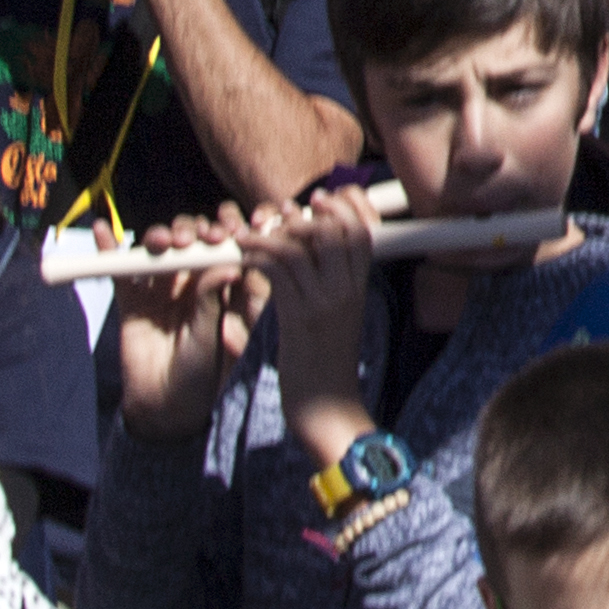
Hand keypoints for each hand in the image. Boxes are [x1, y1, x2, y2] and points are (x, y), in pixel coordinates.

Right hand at [112, 227, 267, 440]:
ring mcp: (159, 287)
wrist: (166, 401)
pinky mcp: (131, 299)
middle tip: (188, 241)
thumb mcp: (209, 332)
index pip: (219, 245)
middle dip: (188, 233)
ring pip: (156, 250)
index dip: (219, 233)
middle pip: (186, 241)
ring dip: (157, 237)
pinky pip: (119, 269)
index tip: (221, 234)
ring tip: (161, 242)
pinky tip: (102, 232)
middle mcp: (189, 278)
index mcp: (218, 282)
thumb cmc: (200, 367)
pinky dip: (108, 250)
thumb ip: (210, 299)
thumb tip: (227, 266)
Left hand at [252, 187, 389, 464]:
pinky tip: (243, 255)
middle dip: (308, 212)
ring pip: (304, 244)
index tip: (321, 200)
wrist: (328, 408)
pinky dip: (258, 254)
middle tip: (283, 212)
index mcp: (360, 288)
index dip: (346, 206)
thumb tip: (304, 261)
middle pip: (337, 228)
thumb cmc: (326, 366)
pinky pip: (278, 270)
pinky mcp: (299, 317)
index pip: (364, 231)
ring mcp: (325, 302)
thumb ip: (327, 288)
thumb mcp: (337, 320)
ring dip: (273, 231)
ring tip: (250, 232)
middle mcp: (347, 289)